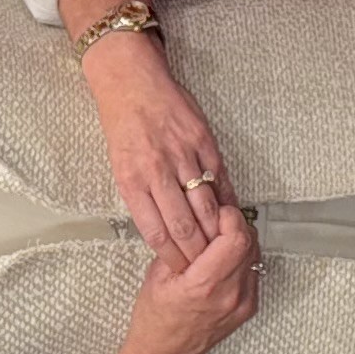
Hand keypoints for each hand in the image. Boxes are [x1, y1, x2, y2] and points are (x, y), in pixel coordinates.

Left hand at [82, 29, 232, 266]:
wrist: (131, 82)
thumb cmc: (123, 126)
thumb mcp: (121, 167)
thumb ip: (143, 198)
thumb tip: (166, 231)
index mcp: (133, 181)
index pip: (157, 233)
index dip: (173, 258)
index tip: (183, 272)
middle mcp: (158, 171)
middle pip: (184, 225)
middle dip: (198, 254)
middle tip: (209, 271)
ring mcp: (183, 155)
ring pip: (206, 206)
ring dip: (217, 233)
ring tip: (224, 252)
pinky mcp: (203, 141)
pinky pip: (220, 178)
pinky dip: (229, 201)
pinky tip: (233, 217)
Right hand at [92, 203, 260, 353]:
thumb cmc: (156, 317)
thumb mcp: (158, 273)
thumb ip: (180, 243)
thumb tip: (196, 212)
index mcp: (204, 285)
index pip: (237, 238)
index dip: (229, 217)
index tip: (215, 211)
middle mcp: (230, 295)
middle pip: (250, 242)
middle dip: (234, 224)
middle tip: (216, 219)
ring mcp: (243, 303)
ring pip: (255, 254)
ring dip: (240, 240)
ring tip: (217, 238)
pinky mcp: (248, 307)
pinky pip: (253, 270)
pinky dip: (241, 258)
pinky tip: (221, 259)